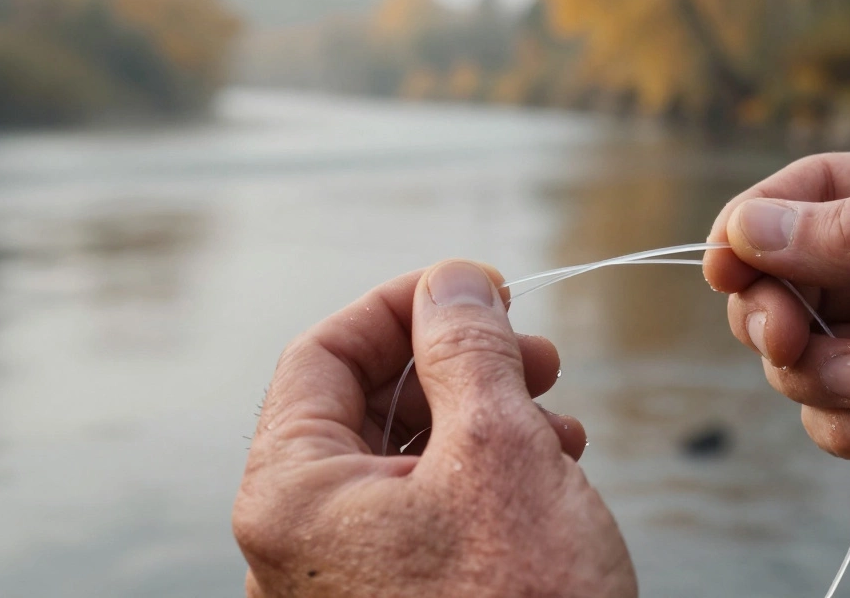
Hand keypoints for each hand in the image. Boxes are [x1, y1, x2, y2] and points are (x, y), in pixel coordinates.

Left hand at [233, 261, 635, 596]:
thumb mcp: (498, 450)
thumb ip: (467, 349)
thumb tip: (451, 281)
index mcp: (291, 496)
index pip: (320, 354)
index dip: (400, 305)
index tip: (474, 288)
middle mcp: (302, 541)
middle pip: (367, 404)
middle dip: (458, 364)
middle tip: (535, 350)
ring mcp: (348, 581)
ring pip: (408, 458)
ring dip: (486, 417)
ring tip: (558, 416)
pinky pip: (429, 513)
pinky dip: (487, 476)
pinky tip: (552, 468)